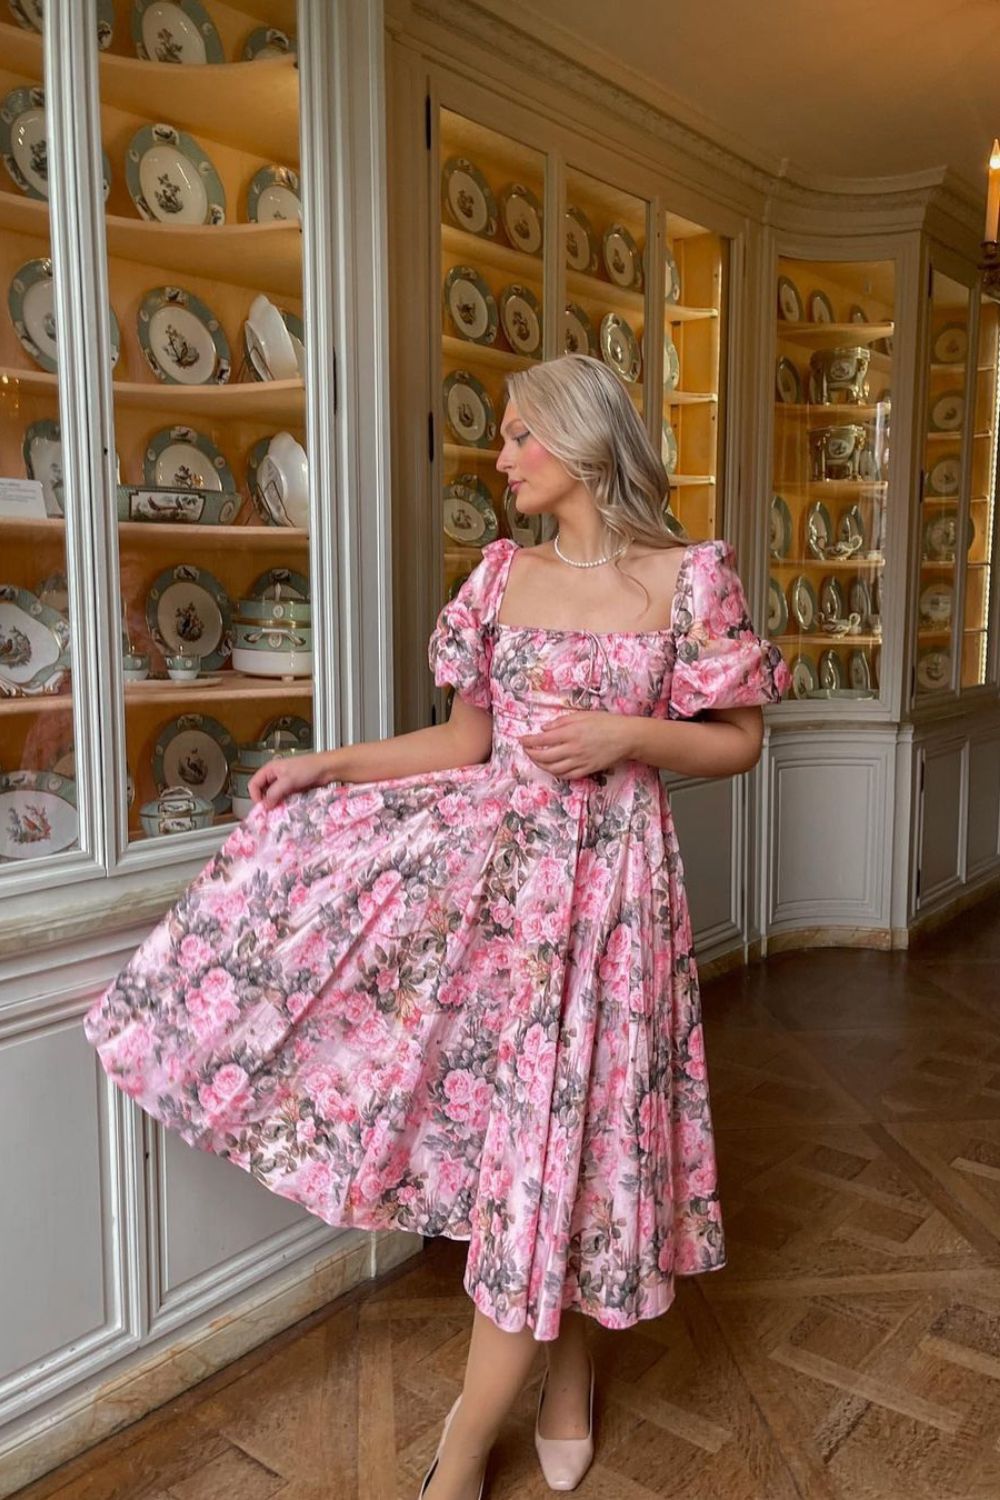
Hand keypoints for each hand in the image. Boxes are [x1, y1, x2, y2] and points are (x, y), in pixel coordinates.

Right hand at [248, 752, 335, 807]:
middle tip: (270, 811)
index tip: (262, 806)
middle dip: (266, 801)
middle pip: (262, 791)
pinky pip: (283, 799)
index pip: (253, 784)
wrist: (326, 769)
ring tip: (279, 811)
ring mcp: (284, 783)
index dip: (255, 795)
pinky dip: (284, 804)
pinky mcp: (292, 789)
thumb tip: (265, 805)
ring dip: (275, 804)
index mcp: (270, 769)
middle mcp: (275, 776)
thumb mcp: (288, 780)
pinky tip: (287, 808)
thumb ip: (274, 793)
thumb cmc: (307, 768)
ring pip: (273, 796)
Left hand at [520, 711, 634, 779]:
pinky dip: (555, 773)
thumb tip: (544, 729)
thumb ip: (561, 722)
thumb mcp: (583, 715)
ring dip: (541, 765)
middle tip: (526, 750)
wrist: (626, 737)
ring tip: (536, 759)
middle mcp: (573, 749)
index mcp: (570, 733)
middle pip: (544, 757)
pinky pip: (567, 776)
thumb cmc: (606, 722)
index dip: (528, 741)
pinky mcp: (587, 770)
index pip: (542, 740)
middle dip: (531, 754)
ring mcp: (580, 761)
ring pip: (553, 769)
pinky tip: (551, 768)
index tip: (521, 740)